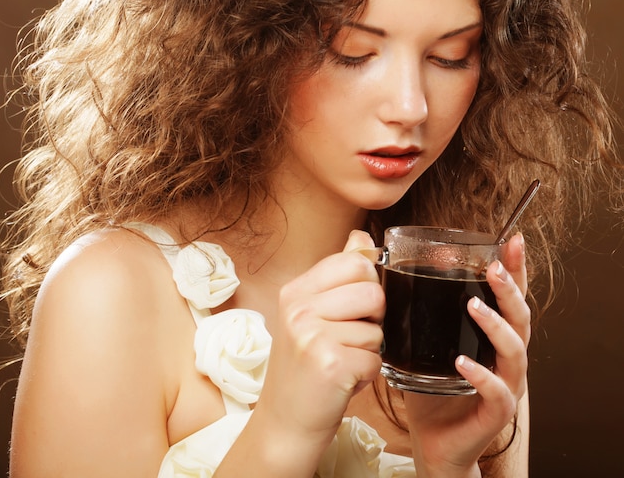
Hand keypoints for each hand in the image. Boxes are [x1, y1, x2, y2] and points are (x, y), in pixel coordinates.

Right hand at [255, 230, 384, 448]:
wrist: (283, 424)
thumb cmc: (303, 367)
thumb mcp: (311, 314)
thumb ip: (339, 273)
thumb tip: (363, 237)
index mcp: (295, 290)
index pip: (354, 261)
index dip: (366, 285)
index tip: (351, 307)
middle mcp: (298, 308)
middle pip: (372, 292)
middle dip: (372, 319)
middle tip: (346, 338)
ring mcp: (312, 336)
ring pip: (378, 329)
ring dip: (368, 350)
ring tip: (341, 360)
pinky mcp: (330, 365)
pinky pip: (376, 359)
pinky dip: (366, 375)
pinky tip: (342, 380)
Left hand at [403, 232, 529, 476]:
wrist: (433, 440)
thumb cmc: (430, 386)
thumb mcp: (422, 340)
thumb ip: (416, 307)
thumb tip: (394, 264)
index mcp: (490, 336)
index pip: (509, 297)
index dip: (515, 269)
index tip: (512, 239)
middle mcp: (504, 357)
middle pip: (520, 318)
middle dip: (510, 290)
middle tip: (493, 267)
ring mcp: (504, 385)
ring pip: (515, 352)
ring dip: (497, 326)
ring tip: (474, 306)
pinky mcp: (494, 414)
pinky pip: (498, 394)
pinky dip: (484, 376)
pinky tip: (463, 363)